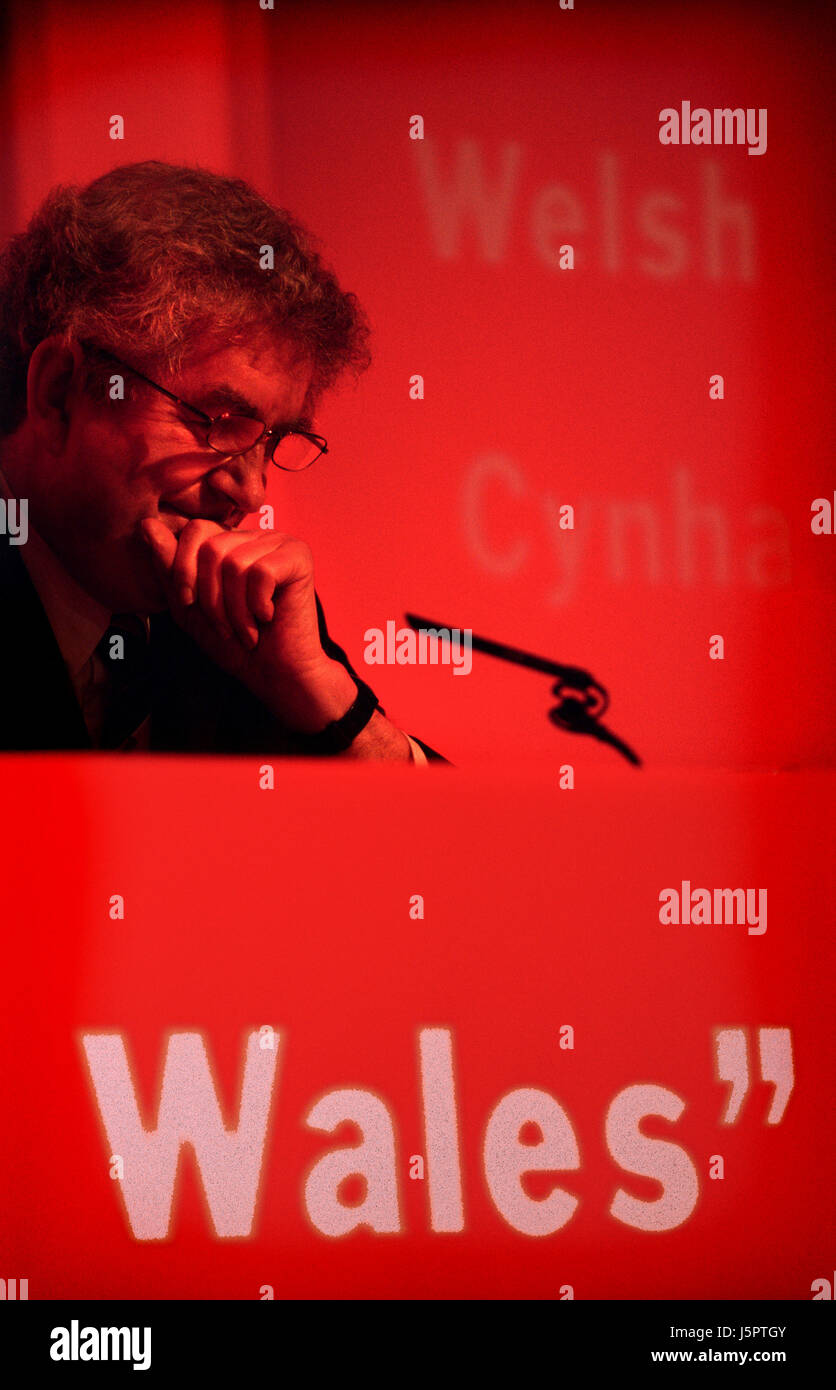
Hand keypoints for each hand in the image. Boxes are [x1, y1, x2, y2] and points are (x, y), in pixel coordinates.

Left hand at [139, 517, 357, 730]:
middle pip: (211, 546)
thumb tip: (146, 524)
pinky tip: (268, 618)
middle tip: (225, 627)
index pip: (195, 530)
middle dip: (209, 596)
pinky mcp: (299, 557)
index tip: (193, 605)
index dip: (184, 570)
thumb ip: (167, 567)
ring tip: (246, 630)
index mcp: (231, 541)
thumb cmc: (234, 644)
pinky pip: (261, 572)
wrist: (275, 674)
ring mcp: (280, 542)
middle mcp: (256, 535)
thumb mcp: (187, 607)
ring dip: (234, 609)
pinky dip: (257, 605)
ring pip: (234, 563)